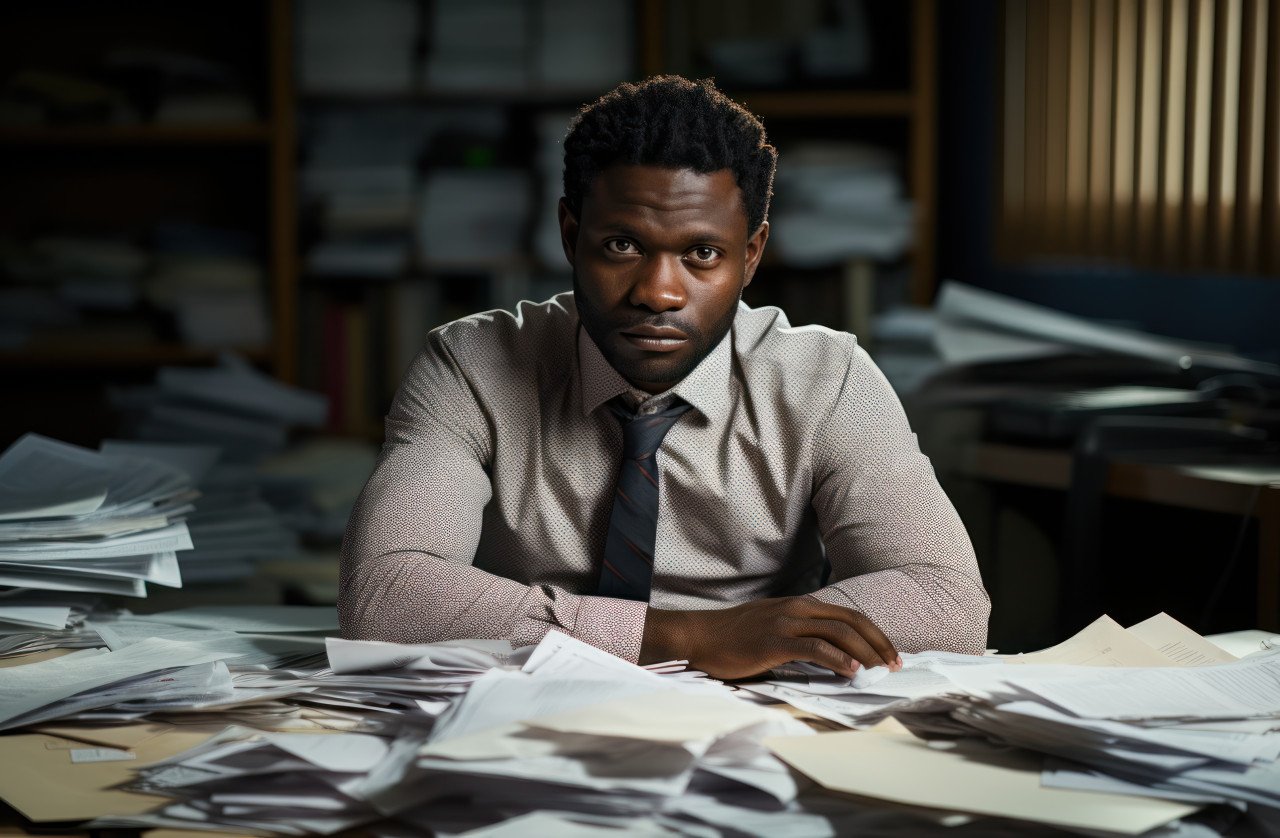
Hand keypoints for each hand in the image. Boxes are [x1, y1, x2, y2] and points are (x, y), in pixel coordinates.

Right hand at [639, 596, 900, 679]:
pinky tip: (851, 671)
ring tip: (880, 669)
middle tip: (896, 663)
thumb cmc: (735, 638)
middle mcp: (798, 608)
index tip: (890, 653)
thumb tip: (833, 655)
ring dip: (865, 652)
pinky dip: (838, 659)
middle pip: (851, 621)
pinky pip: (815, 648)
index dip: (874, 634)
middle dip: (878, 643)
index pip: (849, 616)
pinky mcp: (775, 641)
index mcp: (801, 605)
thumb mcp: (774, 627)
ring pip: (839, 632)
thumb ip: (801, 634)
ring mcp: (786, 622)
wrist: (700, 637)